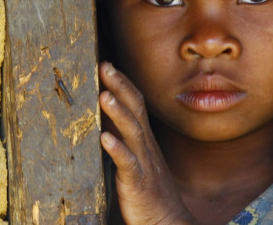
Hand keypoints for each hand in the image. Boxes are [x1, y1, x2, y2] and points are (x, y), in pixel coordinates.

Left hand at [99, 62, 195, 224]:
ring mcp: (143, 163)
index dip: (122, 83)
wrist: (167, 222)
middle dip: (120, 86)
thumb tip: (106, 119)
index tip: (107, 64)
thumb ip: (124, 138)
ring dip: (118, 112)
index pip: (136, 104)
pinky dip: (117, 149)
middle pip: (135, 109)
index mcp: (144, 139)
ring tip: (104, 95)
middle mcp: (146, 146)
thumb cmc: (150, 190)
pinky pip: (128, 163)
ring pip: (132, 132)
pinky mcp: (138, 183)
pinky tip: (105, 138)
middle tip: (105, 66)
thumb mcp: (137, 158)